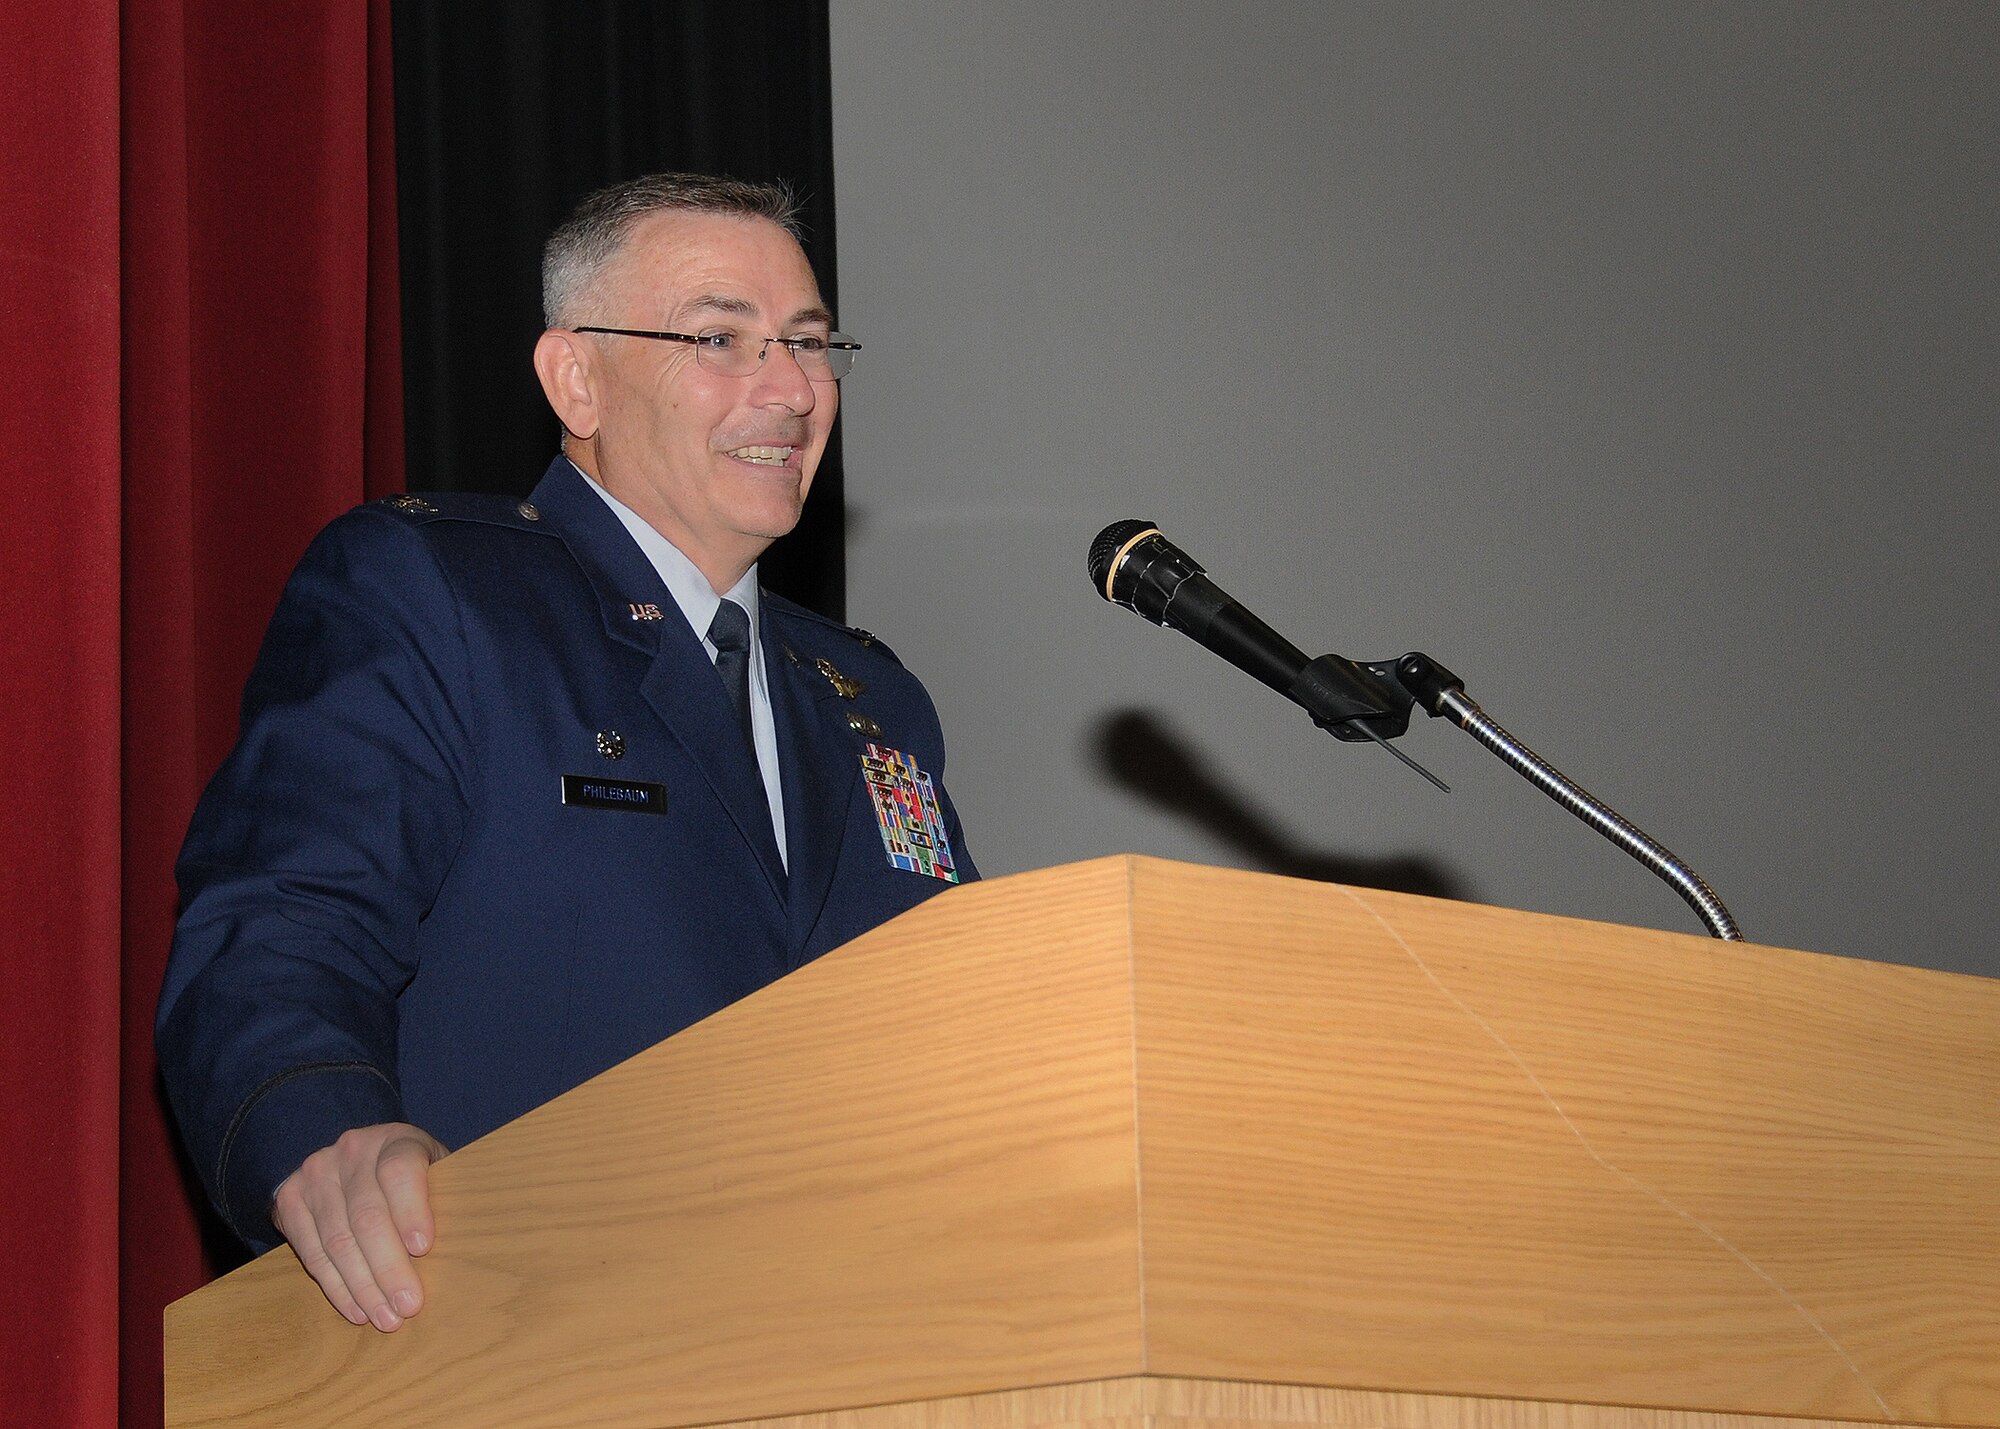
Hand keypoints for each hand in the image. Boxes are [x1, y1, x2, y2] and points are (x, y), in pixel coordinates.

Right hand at [271, 1122, 447, 1331]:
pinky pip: (312, 1253)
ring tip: (386, 1318)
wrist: (358, 1161)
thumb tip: (462, 1251)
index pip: (400, 1170)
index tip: (423, 1248)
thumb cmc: (413, 1179)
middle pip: (368, 1216)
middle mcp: (352, 1150)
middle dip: (389, 1268)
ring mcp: (316, 1174)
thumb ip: (445, 1198)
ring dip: (363, 1287)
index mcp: (396, 1139)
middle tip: (409, 1306)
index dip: (411, 1209)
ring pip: (338, 1241)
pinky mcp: (289, 1200)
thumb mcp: (436, 1172)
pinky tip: (357, 1309)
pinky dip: (336, 1287)